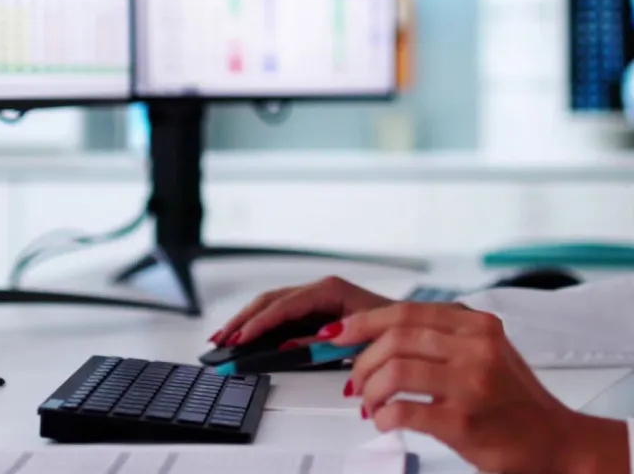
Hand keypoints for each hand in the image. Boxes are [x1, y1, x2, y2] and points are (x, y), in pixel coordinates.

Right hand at [211, 275, 394, 346]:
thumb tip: (289, 344)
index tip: (242, 338)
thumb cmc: (393, 328)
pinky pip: (280, 313)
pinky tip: (245, 336)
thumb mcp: (359, 338)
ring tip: (224, 339)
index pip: (285, 305)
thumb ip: (321, 342)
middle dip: (243, 320)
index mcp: (330, 290)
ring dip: (246, 321)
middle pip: (270, 301)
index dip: (260, 323)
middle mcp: (319, 289)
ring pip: (271, 305)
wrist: (412, 326)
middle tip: (221, 341)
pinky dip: (260, 324)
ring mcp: (315, 298)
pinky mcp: (314, 309)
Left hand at [337, 303, 627, 473]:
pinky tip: (386, 422)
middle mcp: (477, 348)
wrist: (558, 442)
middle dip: (363, 360)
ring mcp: (471, 385)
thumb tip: (383, 336)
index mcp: (479, 326)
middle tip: (355, 380)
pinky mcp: (463, 423)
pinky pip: (404, 411)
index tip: (340, 334)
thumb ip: (446, 338)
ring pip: (395, 371)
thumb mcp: (489, 352)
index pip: (407, 312)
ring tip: (371, 404)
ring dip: (371, 390)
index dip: (364, 322)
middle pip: (395, 339)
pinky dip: (384, 417)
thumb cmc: (518, 403)